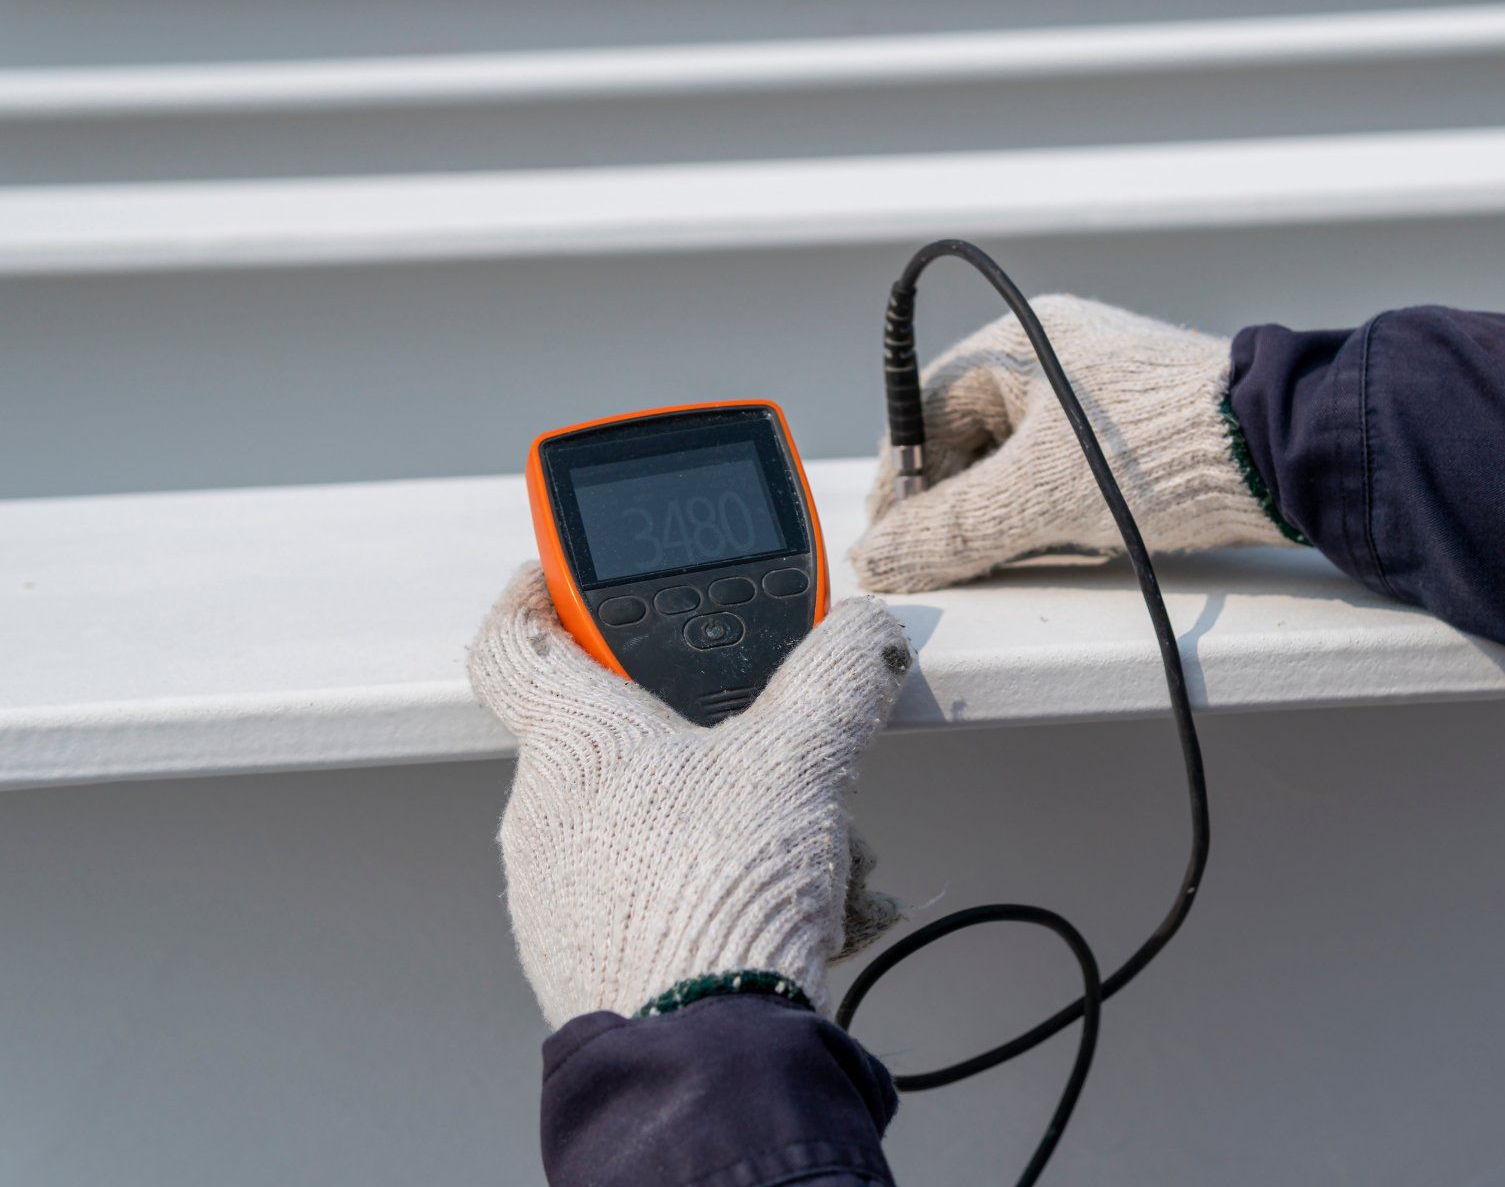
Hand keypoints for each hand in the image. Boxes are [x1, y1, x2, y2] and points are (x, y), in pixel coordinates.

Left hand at [468, 565, 911, 1026]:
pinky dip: (721, 887)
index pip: (515, 639)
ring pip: (650, 823)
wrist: (700, 1051)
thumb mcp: (802, 756)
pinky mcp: (588, 958)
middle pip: (621, 739)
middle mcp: (545, 812)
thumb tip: (863, 634)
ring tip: (809, 852)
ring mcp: (559, 893)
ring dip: (734, 822)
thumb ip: (836, 675)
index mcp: (574, 739)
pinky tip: (791, 911)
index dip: (541, 594)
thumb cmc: (715, 896)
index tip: (567, 578)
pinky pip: (655, 893)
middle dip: (714, 740)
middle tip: (775, 750)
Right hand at [850, 295, 1294, 592]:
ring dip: (1003, 513)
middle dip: (953, 503)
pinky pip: (1064, 472)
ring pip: (1014, 462)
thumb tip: (877, 557)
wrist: (1281, 453)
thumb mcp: (1035, 499)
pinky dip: (1050, 511)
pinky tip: (1069, 538)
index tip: (891, 542)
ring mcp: (1096, 391)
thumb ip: (946, 530)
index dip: (900, 482)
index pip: (921, 412)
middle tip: (947, 559)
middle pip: (966, 439)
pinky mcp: (1134, 430)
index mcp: (1019, 344)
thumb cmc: (1161, 452)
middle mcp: (1054, 356)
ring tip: (1018, 549)